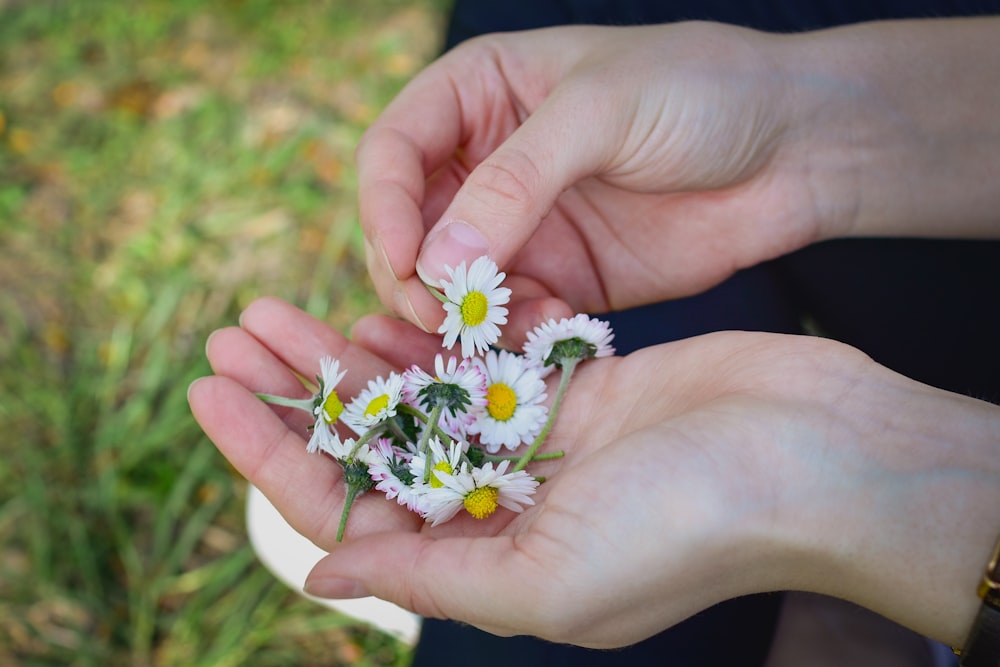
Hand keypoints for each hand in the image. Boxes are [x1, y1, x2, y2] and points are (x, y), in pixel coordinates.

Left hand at [189, 297, 999, 648]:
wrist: (808, 455)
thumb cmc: (689, 527)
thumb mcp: (548, 577)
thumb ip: (434, 573)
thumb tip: (321, 574)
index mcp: (484, 561)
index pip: (347, 510)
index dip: (270, 454)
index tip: (212, 395)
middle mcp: (499, 506)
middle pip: (367, 444)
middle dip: (293, 392)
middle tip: (229, 334)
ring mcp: (533, 442)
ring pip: (412, 394)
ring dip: (345, 354)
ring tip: (275, 310)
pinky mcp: (568, 386)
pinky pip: (474, 357)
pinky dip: (424, 334)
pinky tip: (371, 305)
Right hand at [358, 22, 829, 343]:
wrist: (793, 148)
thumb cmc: (698, 91)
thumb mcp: (601, 109)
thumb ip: (515, 180)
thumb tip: (436, 258)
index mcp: (479, 94)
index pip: (393, 150)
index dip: (382, 206)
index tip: (404, 259)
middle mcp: (487, 164)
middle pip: (410, 230)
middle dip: (416, 275)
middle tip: (444, 314)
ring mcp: (523, 228)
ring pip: (453, 285)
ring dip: (464, 316)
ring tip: (505, 327)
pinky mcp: (563, 279)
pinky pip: (511, 318)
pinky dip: (514, 334)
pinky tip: (553, 327)